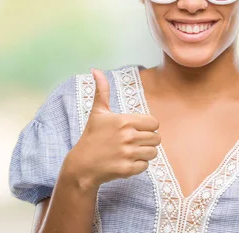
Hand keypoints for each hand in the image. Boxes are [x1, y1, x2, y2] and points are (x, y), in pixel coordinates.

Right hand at [63, 68, 160, 190]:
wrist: (81, 166)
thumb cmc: (92, 137)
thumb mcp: (97, 113)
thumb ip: (102, 91)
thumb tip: (96, 70)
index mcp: (124, 121)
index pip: (154, 123)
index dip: (148, 127)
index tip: (136, 130)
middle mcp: (127, 136)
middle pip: (157, 138)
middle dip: (147, 141)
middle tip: (133, 143)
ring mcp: (127, 153)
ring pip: (153, 152)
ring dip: (145, 153)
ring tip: (130, 152)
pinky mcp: (127, 169)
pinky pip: (146, 166)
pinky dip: (139, 166)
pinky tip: (126, 162)